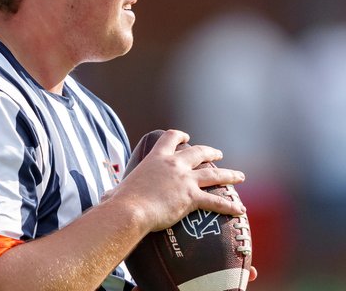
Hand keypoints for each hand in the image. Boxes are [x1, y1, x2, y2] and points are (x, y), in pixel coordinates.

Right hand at [115, 130, 245, 232]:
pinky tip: (239, 209)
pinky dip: (229, 205)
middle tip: (218, 153)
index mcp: (157, 158)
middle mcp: (174, 164)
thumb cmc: (120, 203)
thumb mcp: (118, 190)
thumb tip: (106, 199)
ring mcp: (184, 179)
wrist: (130, 210)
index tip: (186, 137)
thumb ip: (116, 192)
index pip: (171, 138)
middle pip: (198, 152)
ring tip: (239, 176)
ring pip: (213, 174)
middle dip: (210, 152)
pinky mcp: (191, 197)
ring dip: (229, 174)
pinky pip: (215, 201)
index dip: (180, 136)